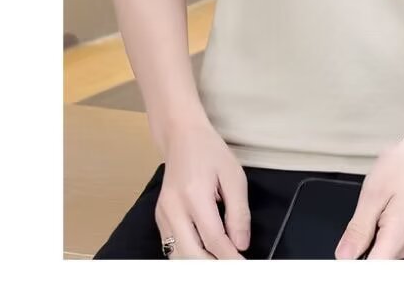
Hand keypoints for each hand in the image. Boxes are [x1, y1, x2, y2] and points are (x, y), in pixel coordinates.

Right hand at [154, 115, 250, 258]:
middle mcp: (173, 208)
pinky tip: (204, 255)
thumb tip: (241, 244)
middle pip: (191, 254)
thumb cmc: (210, 152)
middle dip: (214, 266)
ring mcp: (162, 214)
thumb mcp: (233, 175)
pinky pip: (171, 247)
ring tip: (221, 263)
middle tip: (233, 268)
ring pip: (178, 256)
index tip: (244, 266)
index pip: (213, 239)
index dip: (230, 258)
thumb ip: (238, 212)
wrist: (182, 136)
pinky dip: (188, 256)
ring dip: (200, 264)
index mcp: (194, 195)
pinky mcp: (159, 216)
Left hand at [335, 132, 403, 259]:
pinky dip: (379, 232)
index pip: (372, 269)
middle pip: (377, 262)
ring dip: (370, 238)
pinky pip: (390, 244)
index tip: (346, 250)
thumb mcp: (374, 192)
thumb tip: (343, 256)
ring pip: (382, 253)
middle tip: (362, 217)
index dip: (353, 264)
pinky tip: (381, 211)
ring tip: (375, 208)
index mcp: (399, 236)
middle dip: (361, 248)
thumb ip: (358, 229)